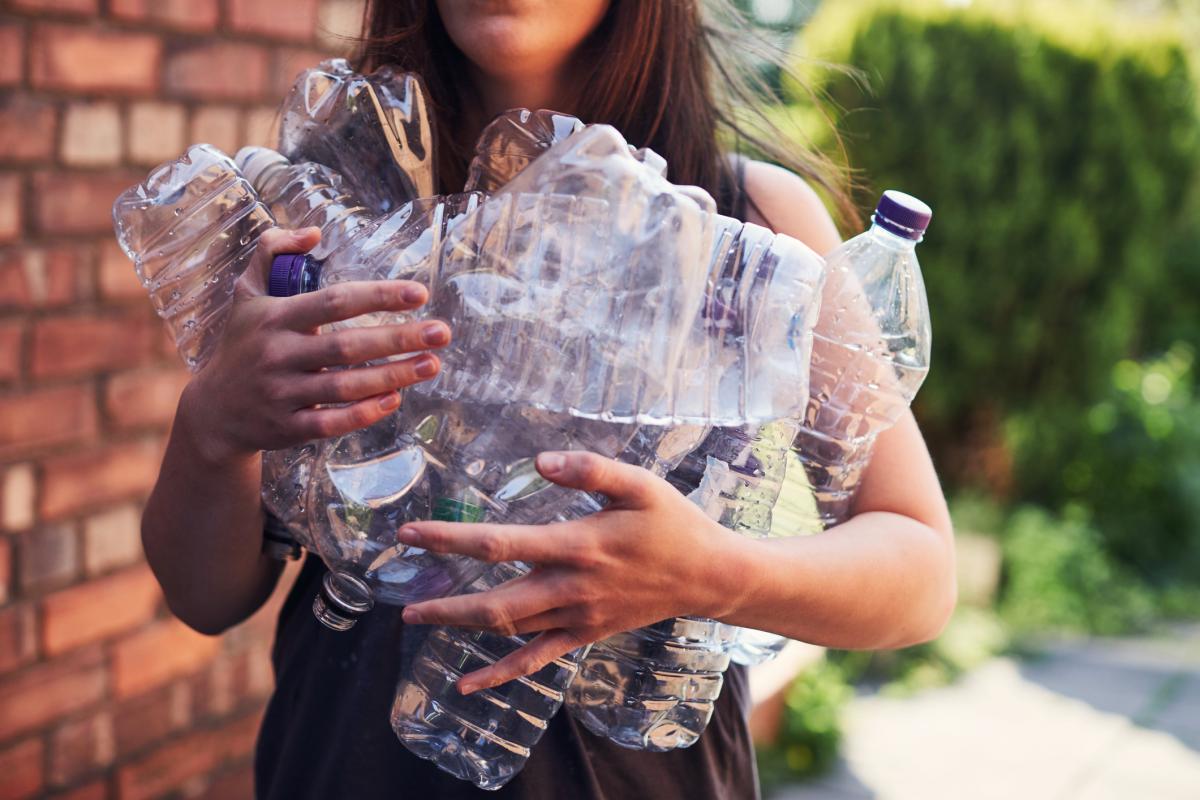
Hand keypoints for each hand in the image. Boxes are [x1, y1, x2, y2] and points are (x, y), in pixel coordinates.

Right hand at [180, 226, 451, 464]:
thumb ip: (272, 250)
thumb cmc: (241, 342)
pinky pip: (331, 422)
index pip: (334, 302)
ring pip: (345, 386)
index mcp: (275, 317)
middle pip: (347, 346)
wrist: (213, 410)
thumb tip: (314, 233)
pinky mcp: (288, 427)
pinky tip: (396, 399)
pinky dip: (364, 413)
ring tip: (432, 364)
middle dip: (398, 339)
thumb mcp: (245, 291)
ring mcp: (282, 393)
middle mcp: (278, 354)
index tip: (419, 294)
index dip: (378, 296)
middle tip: (442, 332)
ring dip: (393, 376)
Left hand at [396, 451, 749, 693]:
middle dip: (444, 601)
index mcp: (578, 545)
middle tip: (401, 597)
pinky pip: (535, 660)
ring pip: (509, 629)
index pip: (501, 544)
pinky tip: (467, 684)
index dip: (451, 540)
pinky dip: (498, 674)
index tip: (411, 534)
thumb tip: (540, 461)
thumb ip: (590, 469)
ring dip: (460, 627)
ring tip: (418, 620)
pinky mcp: (583, 634)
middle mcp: (571, 587)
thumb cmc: (672, 523)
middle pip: (495, 601)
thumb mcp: (640, 484)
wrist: (707, 576)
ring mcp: (576, 617)